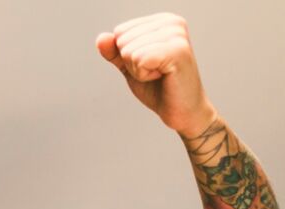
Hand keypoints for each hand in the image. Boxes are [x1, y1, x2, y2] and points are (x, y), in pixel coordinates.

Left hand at [96, 13, 217, 137]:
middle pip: (122, 40)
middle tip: (156, 72)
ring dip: (138, 70)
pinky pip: (138, 60)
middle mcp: (171, 22)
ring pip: (128, 51)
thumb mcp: (130, 66)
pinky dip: (143, 75)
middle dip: (132, 63)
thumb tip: (101, 38)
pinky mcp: (177, 51)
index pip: (120, 32)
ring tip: (160, 75)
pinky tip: (163, 77)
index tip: (150, 65)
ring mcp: (176, 35)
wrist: (183, 112)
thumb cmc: (159, 88)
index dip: (127, 56)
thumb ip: (114, 52)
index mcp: (162, 20)